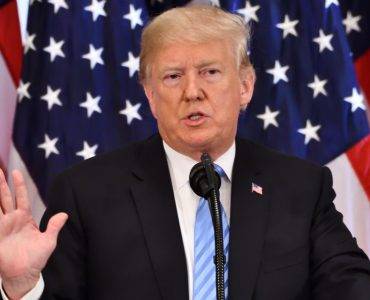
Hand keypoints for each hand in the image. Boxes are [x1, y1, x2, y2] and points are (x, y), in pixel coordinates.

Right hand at [0, 169, 67, 298]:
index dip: (19, 185)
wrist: (25, 274)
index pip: (21, 197)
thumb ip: (54, 226)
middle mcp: (12, 220)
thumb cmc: (36, 259)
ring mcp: (2, 226)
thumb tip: (65, 214)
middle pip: (5, 197)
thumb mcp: (49, 240)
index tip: (16, 172)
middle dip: (2, 184)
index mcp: (25, 218)